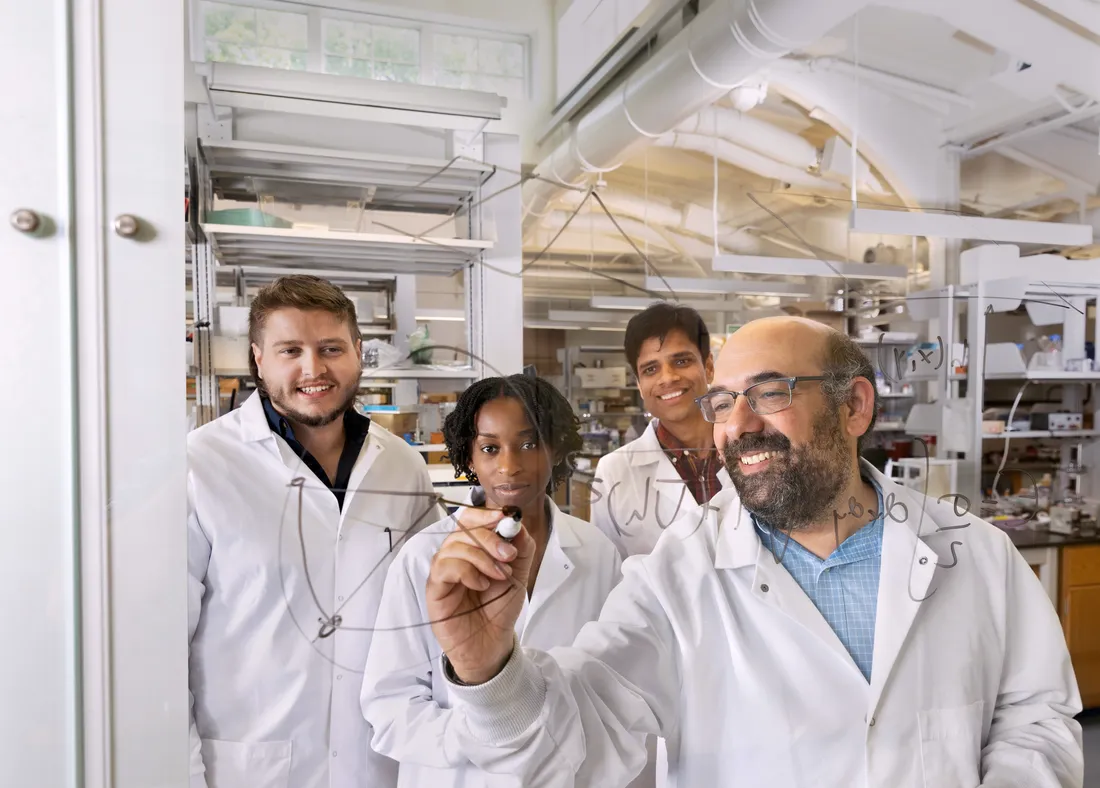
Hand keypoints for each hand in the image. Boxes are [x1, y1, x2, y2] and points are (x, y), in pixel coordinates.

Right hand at [426, 508, 535, 684]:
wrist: (493, 642)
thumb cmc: (499, 607)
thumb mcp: (519, 573)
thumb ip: (521, 547)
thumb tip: (516, 524)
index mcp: (473, 547)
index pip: (470, 519)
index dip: (485, 514)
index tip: (506, 518)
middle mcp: (455, 555)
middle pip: (463, 529)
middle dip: (490, 538)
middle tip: (509, 556)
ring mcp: (443, 571)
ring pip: (454, 546)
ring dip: (482, 558)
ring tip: (500, 576)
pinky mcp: (435, 588)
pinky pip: (444, 567)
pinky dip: (467, 571)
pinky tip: (481, 584)